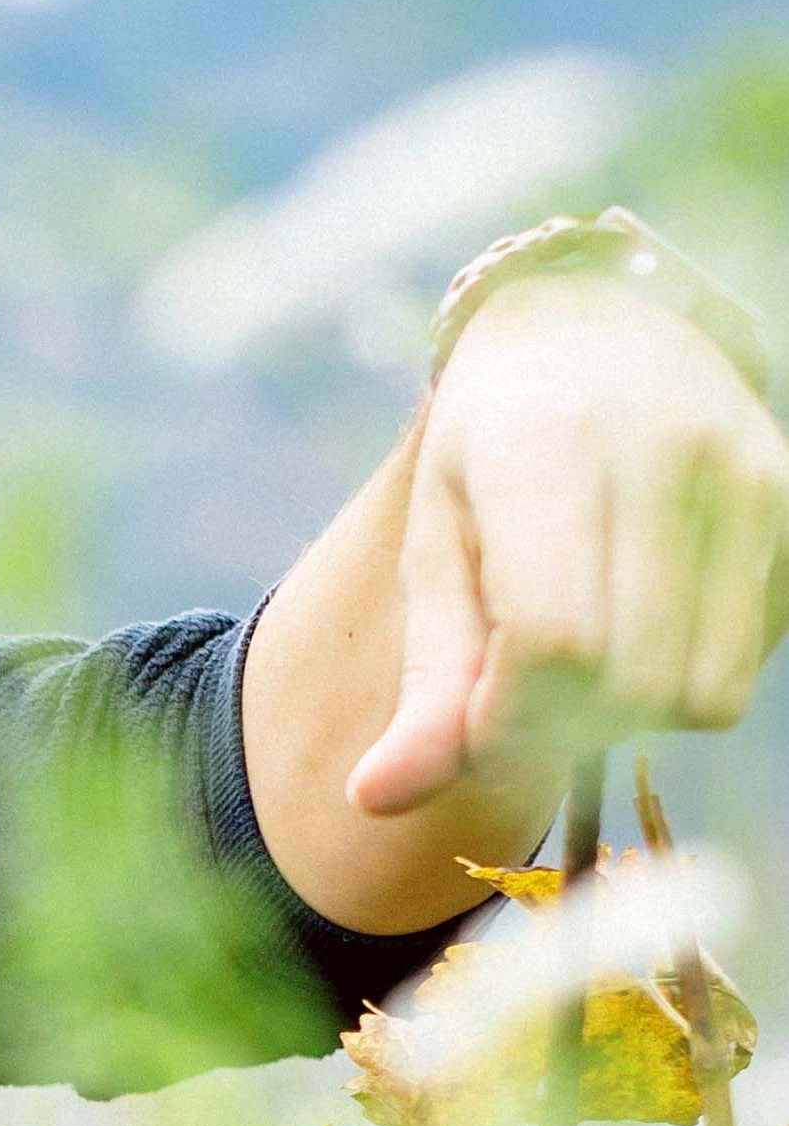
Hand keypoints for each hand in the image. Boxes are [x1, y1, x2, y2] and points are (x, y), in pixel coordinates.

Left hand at [349, 270, 788, 816]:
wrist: (595, 323)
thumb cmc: (489, 444)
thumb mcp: (435, 545)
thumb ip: (424, 682)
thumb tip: (374, 802)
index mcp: (546, 453)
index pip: (554, 647)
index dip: (511, 718)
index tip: (477, 713)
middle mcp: (665, 455)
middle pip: (635, 685)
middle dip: (567, 720)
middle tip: (523, 678)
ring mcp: (749, 475)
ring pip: (708, 692)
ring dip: (634, 705)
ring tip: (585, 637)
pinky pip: (751, 659)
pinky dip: (689, 668)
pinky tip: (645, 607)